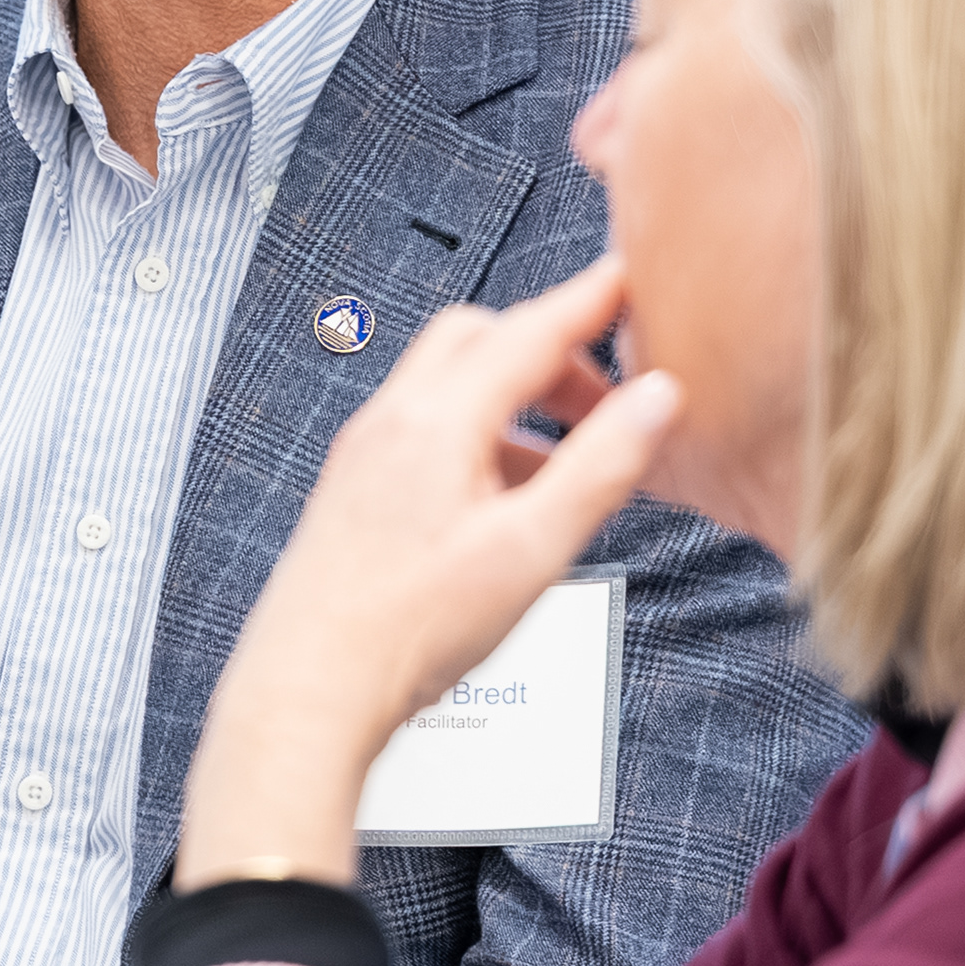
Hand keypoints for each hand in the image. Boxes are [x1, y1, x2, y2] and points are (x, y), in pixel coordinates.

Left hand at [176, 256, 682, 891]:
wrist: (309, 687)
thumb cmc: (409, 628)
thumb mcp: (532, 551)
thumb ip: (600, 467)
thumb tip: (655, 401)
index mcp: (437, 419)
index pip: (528, 330)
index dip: (589, 301)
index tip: (630, 278)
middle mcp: (391, 420)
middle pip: (481, 341)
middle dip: (551, 353)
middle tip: (607, 398)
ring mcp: (365, 453)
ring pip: (451, 386)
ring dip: (516, 400)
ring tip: (569, 460)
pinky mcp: (354, 489)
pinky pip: (426, 430)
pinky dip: (481, 438)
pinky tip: (509, 501)